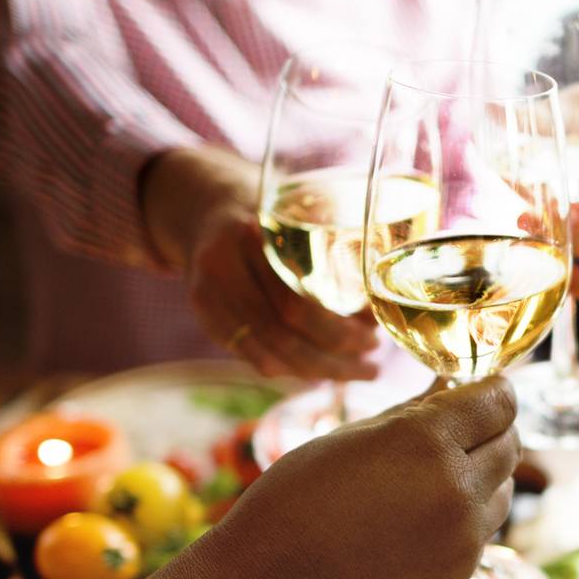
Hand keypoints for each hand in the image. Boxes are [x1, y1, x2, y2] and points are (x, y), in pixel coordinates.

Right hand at [144, 148, 378, 379]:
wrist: (204, 206)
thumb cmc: (269, 209)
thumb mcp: (298, 211)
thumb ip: (334, 246)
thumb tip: (374, 310)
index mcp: (251, 237)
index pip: (295, 304)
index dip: (338, 332)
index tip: (372, 339)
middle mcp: (221, 269)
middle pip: (280, 334)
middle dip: (333, 359)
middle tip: (371, 366)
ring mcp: (206, 296)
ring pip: (265, 354)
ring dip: (315, 371)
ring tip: (355, 372)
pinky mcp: (204, 316)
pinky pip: (249, 356)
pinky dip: (288, 369)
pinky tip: (318, 371)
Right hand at [214, 378, 521, 578]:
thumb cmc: (298, 497)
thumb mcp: (353, 436)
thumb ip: (413, 410)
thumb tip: (449, 388)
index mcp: (428, 440)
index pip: (500, 402)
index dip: (495, 390)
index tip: (485, 389)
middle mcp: (457, 487)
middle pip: (511, 443)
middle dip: (491, 430)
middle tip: (461, 429)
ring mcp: (463, 536)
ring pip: (503, 489)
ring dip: (483, 475)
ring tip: (435, 476)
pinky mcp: (460, 572)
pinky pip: (483, 530)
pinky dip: (466, 517)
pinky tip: (422, 517)